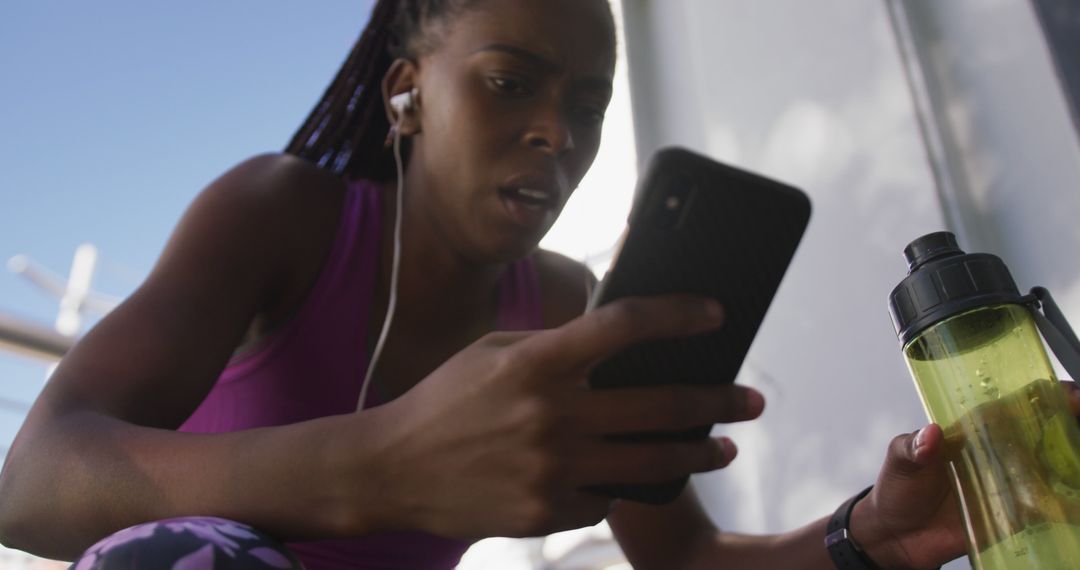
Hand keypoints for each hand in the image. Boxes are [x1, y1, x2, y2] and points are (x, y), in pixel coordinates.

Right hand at [364, 295, 764, 539]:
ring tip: (722, 447)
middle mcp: (550, 414)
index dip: (678, 315)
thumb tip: (619, 339)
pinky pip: (604, 496)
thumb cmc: (447, 399)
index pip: (624, 326)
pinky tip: (624, 476)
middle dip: (716, 399)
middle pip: (658, 403)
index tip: (715, 315)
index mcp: (535, 360)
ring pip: (649, 462)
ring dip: (696, 453)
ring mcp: (551, 469)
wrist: (392, 468)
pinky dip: (618, 484)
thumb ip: (556, 345)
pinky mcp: (545, 511)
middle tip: (751, 399)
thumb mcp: (495, 352)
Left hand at [851, 380, 1079, 568]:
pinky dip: (1068, 505)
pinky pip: (1050, 509)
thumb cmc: (898, 489)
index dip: (1046, 396)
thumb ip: (912, 448)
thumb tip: (930, 434)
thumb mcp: (900, 461)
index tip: (1069, 395)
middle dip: (1071, 425)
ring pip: (1056, 467)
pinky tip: (1075, 501)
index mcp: (975, 431)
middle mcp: (1000, 454)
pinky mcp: (1016, 516)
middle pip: (1047, 433)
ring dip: (1075, 461)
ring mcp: (1011, 484)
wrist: (896, 537)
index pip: (1015, 405)